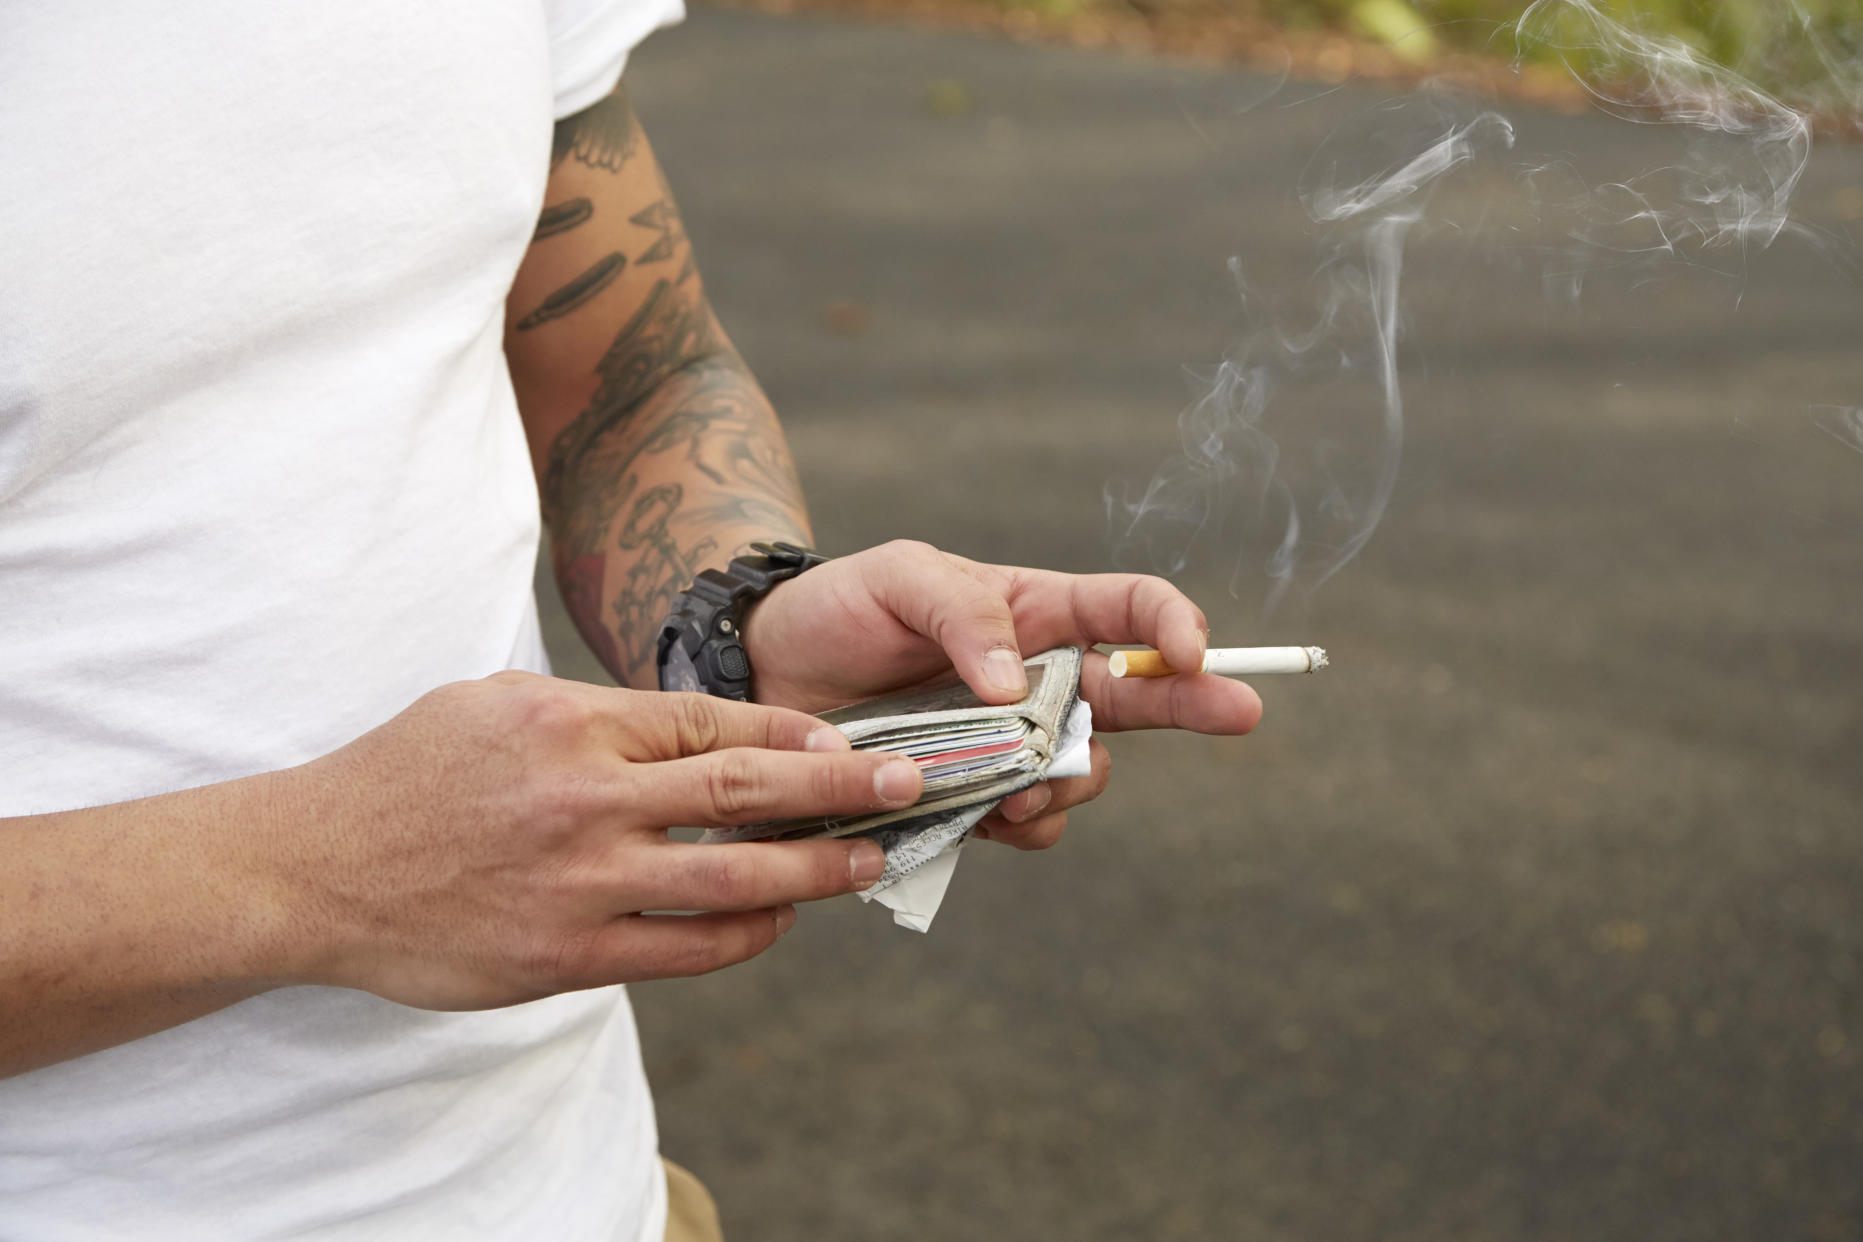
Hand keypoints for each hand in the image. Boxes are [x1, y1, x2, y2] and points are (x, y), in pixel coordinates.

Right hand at [273, 672, 923, 1008]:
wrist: (312, 869)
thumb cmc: (409, 772)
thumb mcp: (496, 701)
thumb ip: (594, 710)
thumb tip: (692, 723)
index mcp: (570, 722)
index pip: (712, 722)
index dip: (794, 736)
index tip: (853, 743)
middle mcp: (583, 798)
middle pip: (742, 790)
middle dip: (841, 789)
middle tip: (912, 783)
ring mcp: (577, 882)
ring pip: (729, 876)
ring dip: (815, 869)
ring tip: (871, 860)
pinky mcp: (563, 955)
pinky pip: (682, 950)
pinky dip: (743, 934)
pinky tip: (780, 919)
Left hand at [740, 541, 1261, 849]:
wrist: (770, 679)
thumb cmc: (841, 609)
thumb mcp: (896, 579)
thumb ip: (962, 611)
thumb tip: (1013, 683)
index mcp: (1037, 612)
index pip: (1129, 607)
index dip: (1170, 624)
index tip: (1188, 651)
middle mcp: (1043, 680)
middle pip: (1146, 696)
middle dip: (1200, 701)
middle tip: (1243, 710)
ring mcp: (1016, 745)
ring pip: (1085, 775)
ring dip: (1067, 784)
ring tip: (1014, 786)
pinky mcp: (980, 799)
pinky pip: (1030, 826)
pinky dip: (1018, 825)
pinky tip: (979, 812)